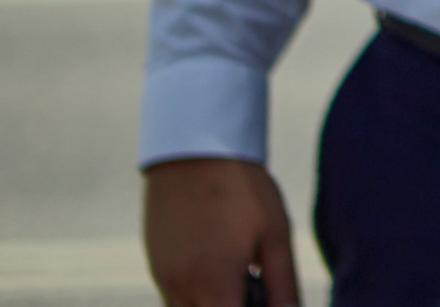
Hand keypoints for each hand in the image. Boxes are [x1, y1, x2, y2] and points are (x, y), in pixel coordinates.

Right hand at [144, 158, 299, 306]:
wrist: (195, 148)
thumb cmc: (243, 189)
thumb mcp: (275, 234)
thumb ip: (283, 285)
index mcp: (216, 283)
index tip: (266, 302)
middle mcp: (182, 288)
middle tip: (255, 290)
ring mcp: (164, 279)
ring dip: (213, 306)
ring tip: (241, 278)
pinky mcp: (156, 266)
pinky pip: (174, 300)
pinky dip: (198, 297)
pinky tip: (222, 268)